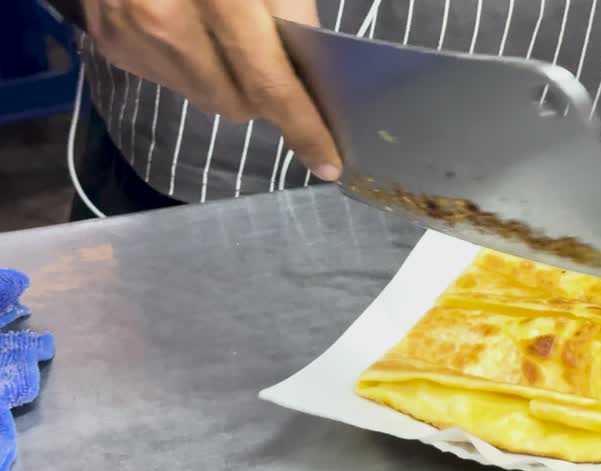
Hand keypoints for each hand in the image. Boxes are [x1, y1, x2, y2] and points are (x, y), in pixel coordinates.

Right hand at [84, 0, 341, 179]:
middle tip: (275, 68)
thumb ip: (291, 14)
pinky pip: (167, 80)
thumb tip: (308, 75)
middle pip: (236, 104)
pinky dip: (189, 67)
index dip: (305, 128)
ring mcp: (130, 32)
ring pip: (202, 98)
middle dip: (264, 98)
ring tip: (226, 38)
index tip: (329, 164)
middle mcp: (165, 21)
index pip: (270, 85)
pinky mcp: (109, 39)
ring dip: (226, 83)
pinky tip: (191, 30)